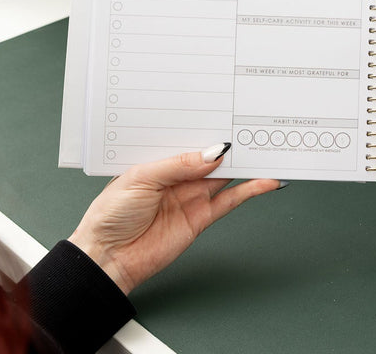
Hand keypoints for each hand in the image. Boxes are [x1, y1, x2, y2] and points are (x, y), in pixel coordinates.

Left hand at [68, 145, 279, 293]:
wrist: (107, 258)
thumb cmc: (110, 215)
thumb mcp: (141, 177)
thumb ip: (179, 165)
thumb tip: (213, 154)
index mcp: (162, 160)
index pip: (192, 140)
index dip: (211, 129)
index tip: (232, 117)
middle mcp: (180, 176)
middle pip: (214, 156)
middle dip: (234, 144)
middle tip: (255, 130)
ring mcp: (193, 196)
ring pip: (227, 175)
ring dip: (247, 165)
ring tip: (268, 151)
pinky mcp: (202, 217)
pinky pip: (231, 200)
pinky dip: (251, 191)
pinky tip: (266, 182)